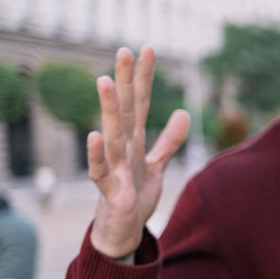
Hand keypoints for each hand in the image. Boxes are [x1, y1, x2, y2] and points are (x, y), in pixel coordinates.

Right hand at [88, 45, 188, 258]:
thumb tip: (185, 113)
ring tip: (106, 81)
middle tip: (125, 50)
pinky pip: (100, 171)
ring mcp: (114, 167)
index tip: (147, 48)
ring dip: (109, 109)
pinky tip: (95, 136)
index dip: (144, 77)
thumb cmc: (135, 195)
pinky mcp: (110, 190)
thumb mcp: (157, 164)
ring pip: (112, 134)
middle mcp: (122, 148)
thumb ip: (169, 141)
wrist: (122, 230)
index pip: (141, 103)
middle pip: (126, 110)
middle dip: (126, 82)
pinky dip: (96, 155)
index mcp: (134, 140)